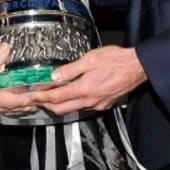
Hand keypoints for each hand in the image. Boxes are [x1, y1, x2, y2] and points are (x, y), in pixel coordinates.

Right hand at [0, 43, 35, 119]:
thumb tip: (5, 50)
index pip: (15, 101)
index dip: (29, 99)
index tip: (38, 96)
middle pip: (12, 110)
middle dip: (26, 106)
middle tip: (36, 101)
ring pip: (4, 112)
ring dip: (15, 108)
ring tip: (24, 104)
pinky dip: (3, 108)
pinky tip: (2, 103)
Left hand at [27, 46, 146, 114]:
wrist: (137, 67)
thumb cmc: (117, 61)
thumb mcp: (90, 59)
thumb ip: (70, 69)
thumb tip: (55, 76)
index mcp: (84, 89)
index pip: (56, 98)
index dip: (41, 97)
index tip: (31, 96)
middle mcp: (90, 100)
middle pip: (61, 109)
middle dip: (46, 105)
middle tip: (36, 99)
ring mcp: (97, 104)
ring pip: (72, 109)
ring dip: (59, 105)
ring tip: (49, 97)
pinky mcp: (104, 104)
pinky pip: (84, 107)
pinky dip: (73, 103)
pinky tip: (71, 95)